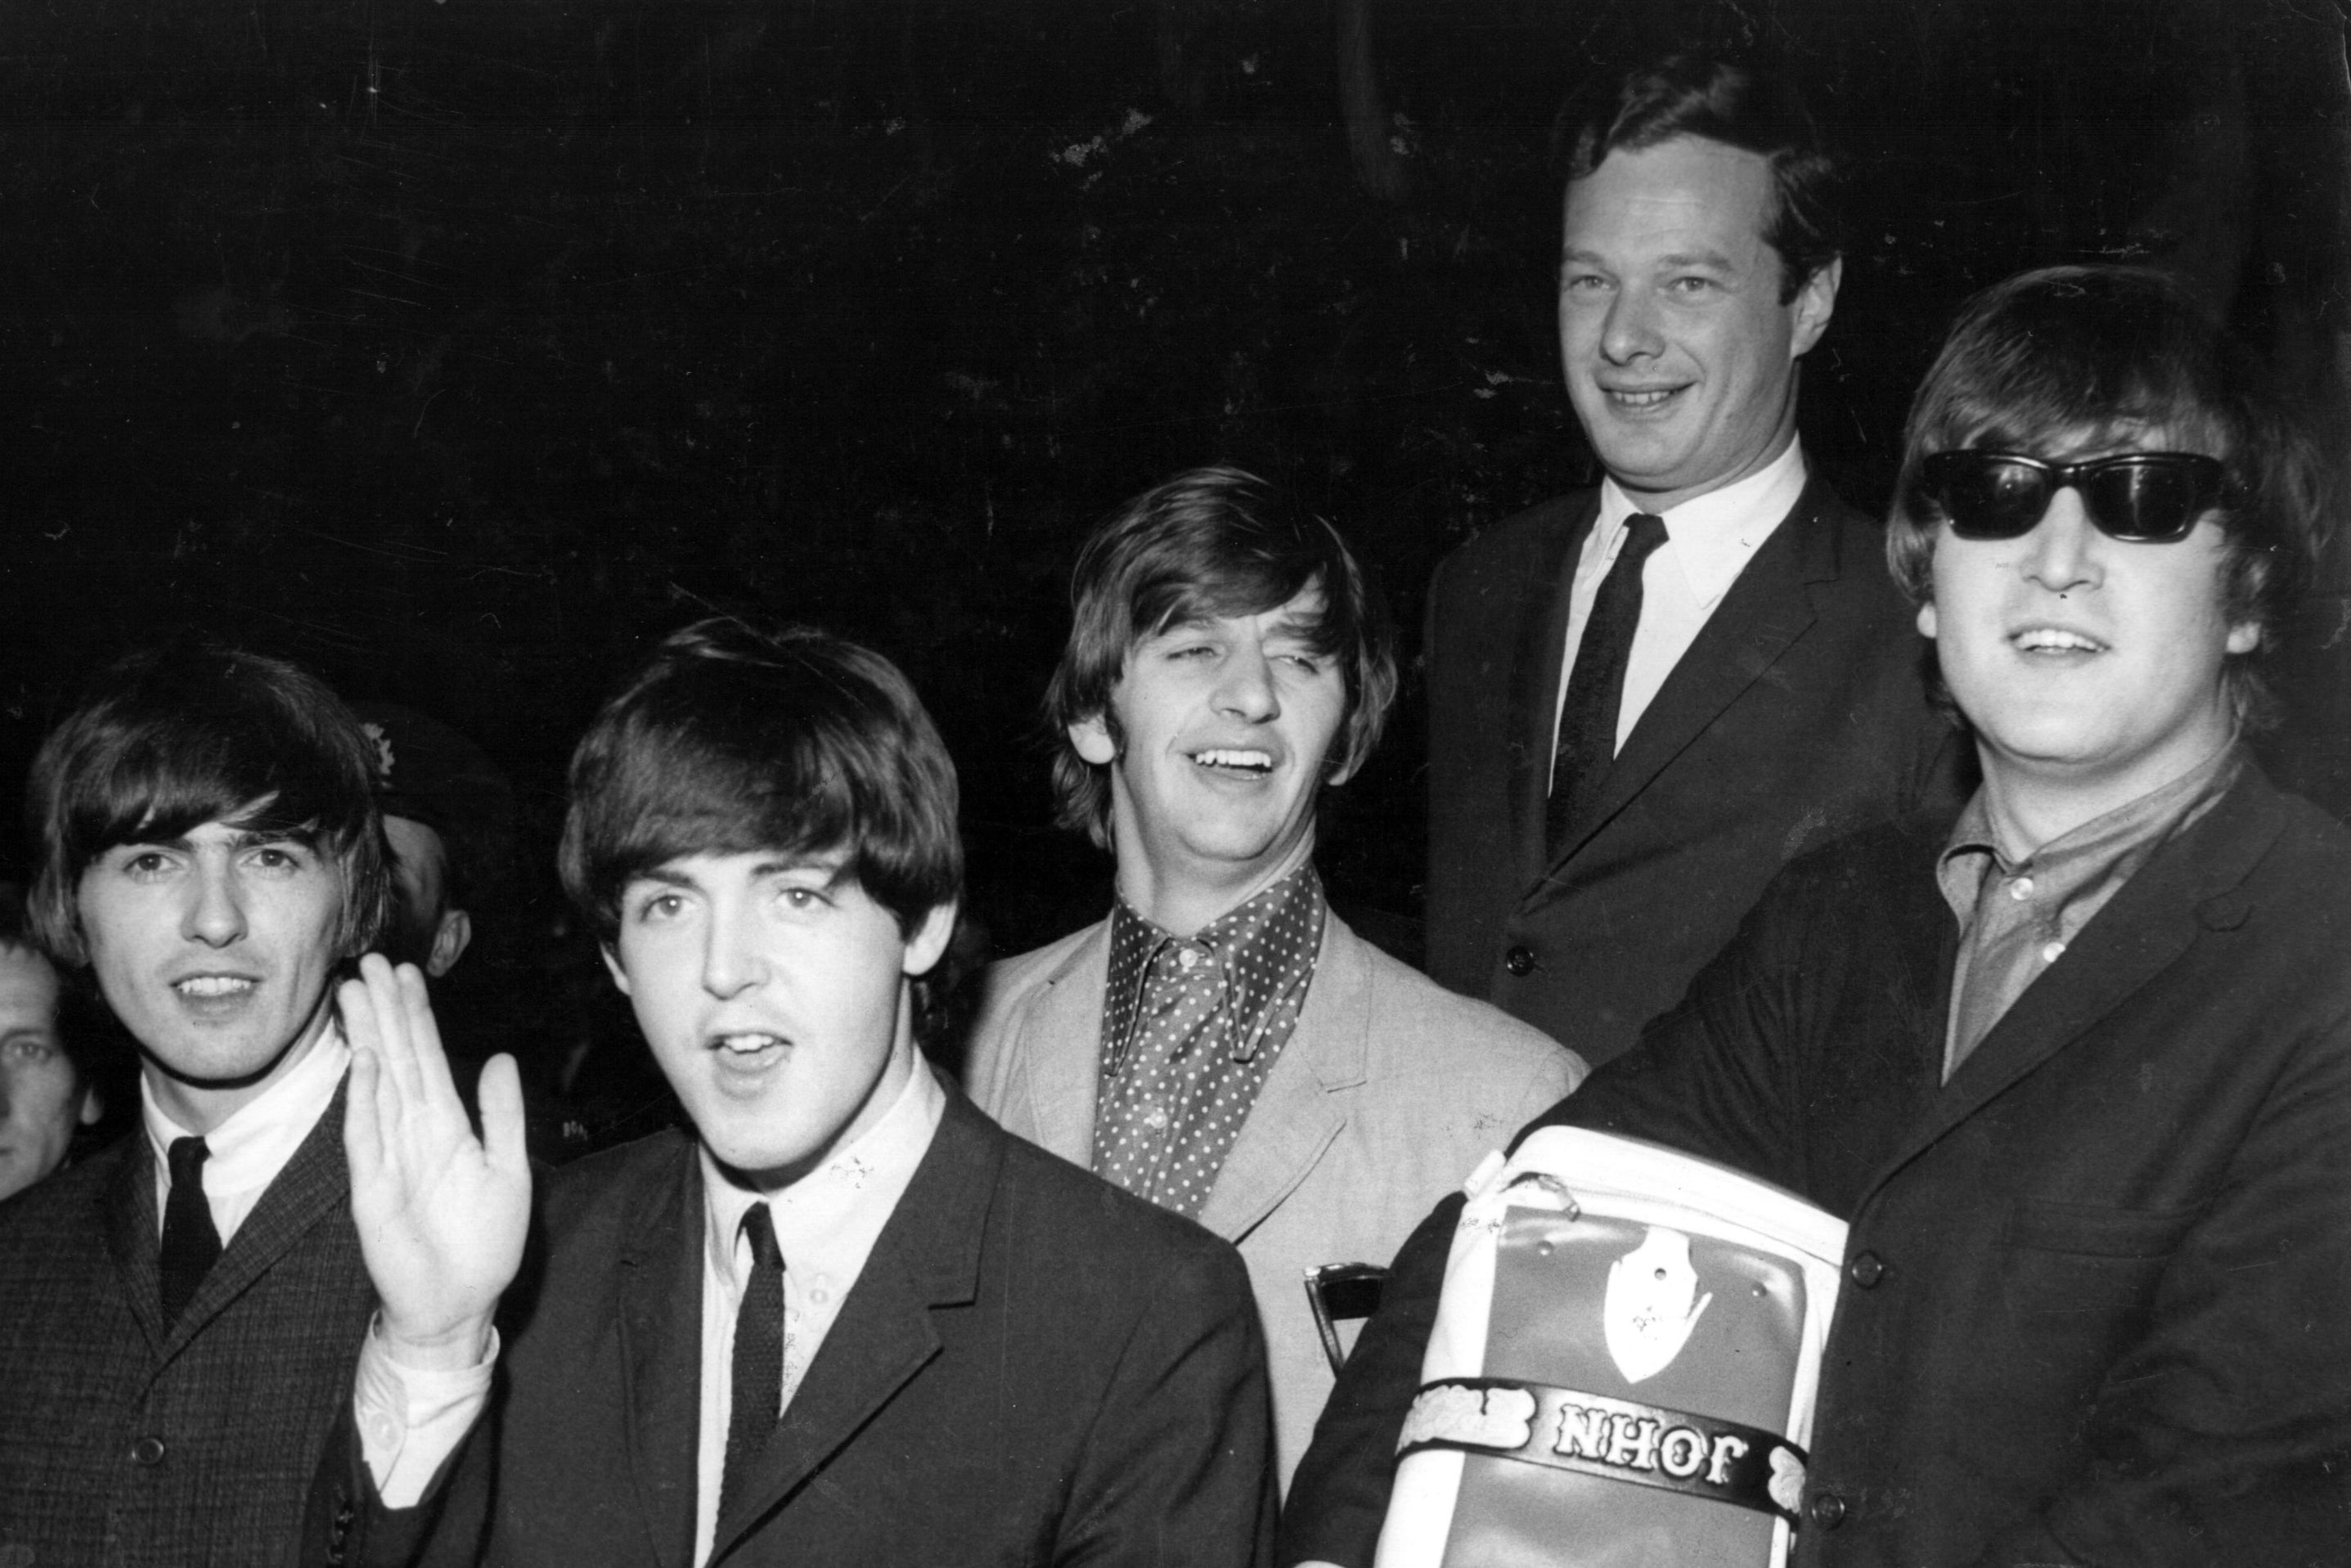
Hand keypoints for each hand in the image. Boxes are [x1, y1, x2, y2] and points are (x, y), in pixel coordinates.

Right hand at [343, 954, 529, 1369]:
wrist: (460, 1305)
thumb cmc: (484, 1244)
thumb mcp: (508, 1169)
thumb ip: (503, 1114)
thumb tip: (498, 1059)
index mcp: (446, 1127)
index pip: (427, 1058)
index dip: (415, 1015)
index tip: (404, 973)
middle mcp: (412, 1134)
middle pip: (397, 1060)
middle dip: (383, 1011)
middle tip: (369, 962)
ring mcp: (389, 1159)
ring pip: (377, 1086)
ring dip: (369, 1039)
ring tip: (355, 993)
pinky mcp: (373, 1191)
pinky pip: (367, 1138)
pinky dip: (365, 1101)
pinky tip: (366, 1063)